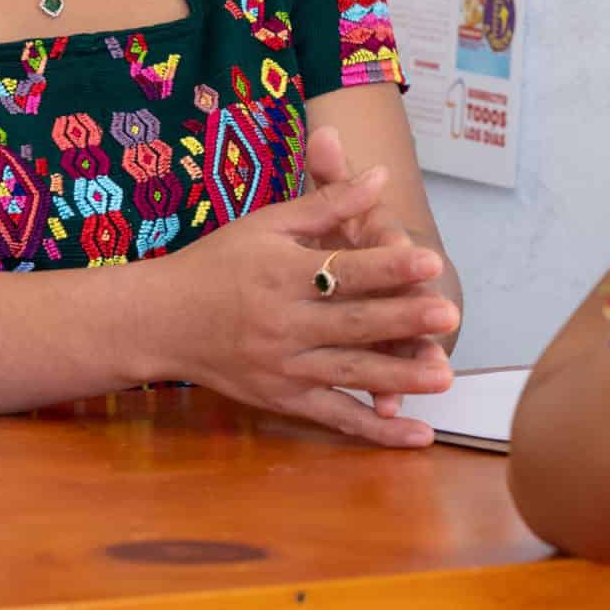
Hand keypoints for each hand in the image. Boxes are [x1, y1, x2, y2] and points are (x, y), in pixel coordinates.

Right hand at [156, 161, 457, 446]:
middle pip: (352, 323)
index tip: (430, 261)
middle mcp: (282, 323)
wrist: (160, 320)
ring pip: (349, 374)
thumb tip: (380, 174)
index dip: (387, 266)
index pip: (342, 271)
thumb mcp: (267, 223)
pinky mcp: (282, 399)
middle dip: (402, 320)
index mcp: (281, 274)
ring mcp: (282, 367)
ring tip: (445, 375)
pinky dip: (376, 432)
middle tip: (449, 314)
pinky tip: (418, 435)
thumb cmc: (218, 261)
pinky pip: (335, 418)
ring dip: (399, 377)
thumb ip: (328, 202)